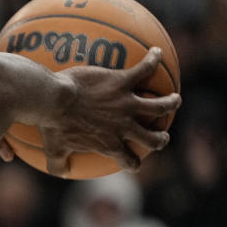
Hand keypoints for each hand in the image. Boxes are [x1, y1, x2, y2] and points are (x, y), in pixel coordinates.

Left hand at [40, 47, 181, 176]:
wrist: (53, 99)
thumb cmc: (52, 125)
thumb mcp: (54, 149)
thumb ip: (58, 164)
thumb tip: (57, 173)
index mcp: (109, 143)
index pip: (128, 160)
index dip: (132, 163)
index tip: (133, 161)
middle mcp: (123, 126)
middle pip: (152, 138)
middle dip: (160, 138)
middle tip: (161, 134)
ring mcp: (126, 103)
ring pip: (160, 106)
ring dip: (170, 103)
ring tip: (174, 99)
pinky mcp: (123, 81)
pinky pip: (145, 69)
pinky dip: (153, 60)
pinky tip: (155, 52)